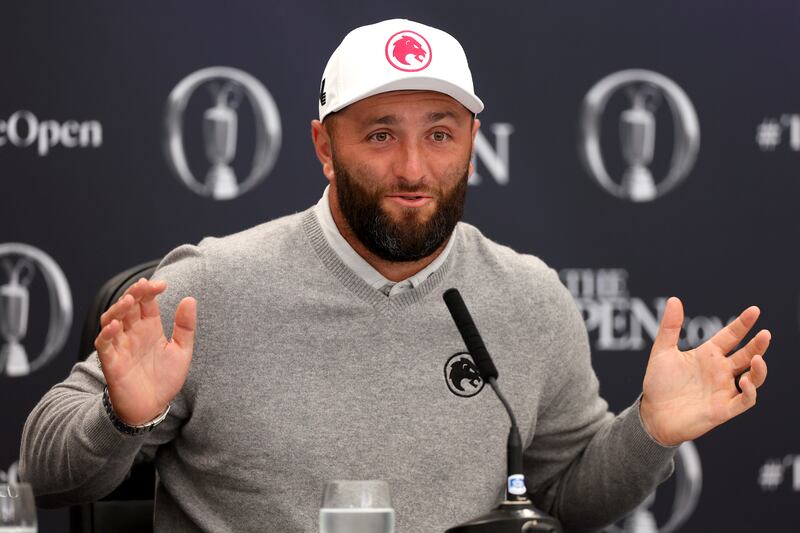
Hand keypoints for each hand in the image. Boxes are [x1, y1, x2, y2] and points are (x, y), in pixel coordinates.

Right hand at [94, 278, 195, 424]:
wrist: (151, 408)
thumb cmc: (165, 379)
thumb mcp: (181, 351)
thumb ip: (185, 327)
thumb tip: (190, 299)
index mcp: (149, 328)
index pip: (146, 302)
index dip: (150, 290)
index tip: (161, 284)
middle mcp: (132, 333)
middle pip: (127, 306)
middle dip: (133, 293)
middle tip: (143, 286)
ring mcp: (120, 346)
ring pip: (110, 320)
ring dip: (117, 309)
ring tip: (129, 301)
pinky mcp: (110, 362)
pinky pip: (103, 344)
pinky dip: (106, 333)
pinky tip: (115, 326)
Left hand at [640, 297, 769, 445]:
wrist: (652, 415)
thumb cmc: (659, 384)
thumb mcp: (662, 352)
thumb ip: (670, 327)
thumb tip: (674, 299)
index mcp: (708, 355)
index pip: (731, 336)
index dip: (743, 324)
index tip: (754, 311)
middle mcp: (720, 371)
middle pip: (746, 355)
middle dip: (758, 344)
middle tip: (765, 334)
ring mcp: (724, 389)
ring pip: (753, 378)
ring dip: (759, 368)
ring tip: (757, 358)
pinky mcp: (724, 409)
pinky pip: (744, 400)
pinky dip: (749, 391)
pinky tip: (745, 380)